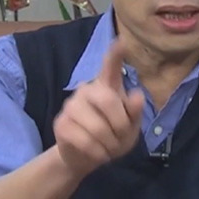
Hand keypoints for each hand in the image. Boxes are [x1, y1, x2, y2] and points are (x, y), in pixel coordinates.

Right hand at [52, 39, 145, 180]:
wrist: (86, 158)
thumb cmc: (112, 136)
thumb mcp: (130, 127)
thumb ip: (134, 112)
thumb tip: (137, 96)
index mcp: (107, 87)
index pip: (110, 67)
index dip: (115, 55)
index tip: (121, 41)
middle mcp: (87, 90)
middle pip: (108, 100)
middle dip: (120, 125)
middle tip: (121, 138)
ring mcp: (71, 106)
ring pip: (97, 127)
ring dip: (110, 144)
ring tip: (109, 147)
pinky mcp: (61, 124)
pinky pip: (85, 141)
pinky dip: (98, 153)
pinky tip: (98, 153)